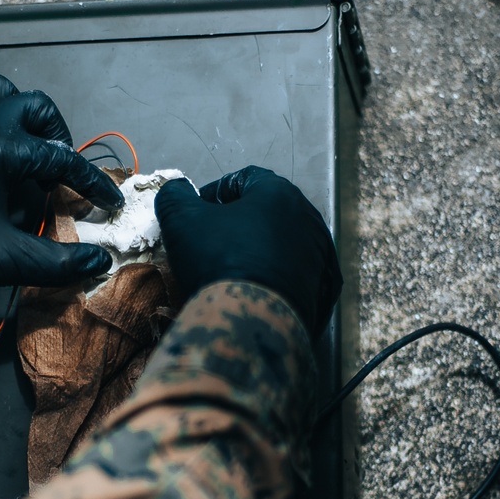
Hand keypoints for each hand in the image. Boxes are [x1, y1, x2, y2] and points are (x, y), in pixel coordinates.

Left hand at [0, 74, 123, 296]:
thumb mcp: (4, 259)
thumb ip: (56, 261)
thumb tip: (95, 260)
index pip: (59, 159)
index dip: (89, 184)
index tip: (104, 201)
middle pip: (34, 107)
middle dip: (57, 136)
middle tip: (64, 172)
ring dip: (18, 114)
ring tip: (27, 148)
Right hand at [154, 166, 341, 337]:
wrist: (252, 319)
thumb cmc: (218, 260)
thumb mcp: (182, 220)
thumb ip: (175, 196)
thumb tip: (176, 190)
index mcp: (279, 193)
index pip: (245, 179)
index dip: (216, 193)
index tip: (198, 212)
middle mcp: (308, 218)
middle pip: (268, 211)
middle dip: (240, 222)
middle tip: (213, 241)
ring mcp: (321, 256)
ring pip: (284, 244)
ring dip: (260, 250)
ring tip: (233, 269)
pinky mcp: (324, 289)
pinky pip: (296, 275)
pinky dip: (276, 278)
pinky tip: (255, 290)